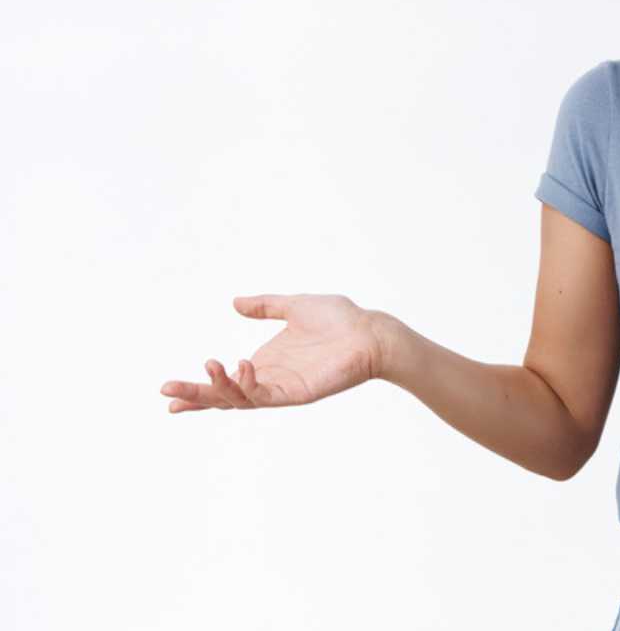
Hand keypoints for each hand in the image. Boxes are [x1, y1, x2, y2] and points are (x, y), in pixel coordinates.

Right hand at [159, 293, 387, 412]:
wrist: (370, 331)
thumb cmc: (340, 320)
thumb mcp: (294, 306)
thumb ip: (265, 306)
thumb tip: (235, 303)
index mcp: (266, 363)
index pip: (225, 381)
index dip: (199, 387)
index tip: (169, 392)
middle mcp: (270, 379)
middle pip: (224, 397)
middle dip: (196, 395)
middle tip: (167, 392)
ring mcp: (283, 388)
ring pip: (240, 400)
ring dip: (218, 389)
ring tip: (208, 366)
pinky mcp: (298, 393)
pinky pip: (265, 396)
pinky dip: (248, 386)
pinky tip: (241, 367)